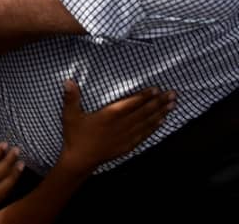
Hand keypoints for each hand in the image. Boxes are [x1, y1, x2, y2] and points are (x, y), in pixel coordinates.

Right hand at [58, 80, 174, 174]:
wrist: (80, 160)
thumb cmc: (75, 136)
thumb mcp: (69, 115)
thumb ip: (71, 97)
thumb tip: (69, 81)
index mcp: (109, 116)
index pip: (131, 104)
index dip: (144, 96)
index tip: (157, 89)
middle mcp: (121, 125)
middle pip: (144, 112)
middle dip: (160, 102)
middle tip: (173, 94)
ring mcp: (127, 136)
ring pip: (148, 122)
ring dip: (161, 113)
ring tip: (173, 104)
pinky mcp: (128, 145)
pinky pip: (145, 134)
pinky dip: (155, 126)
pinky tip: (162, 121)